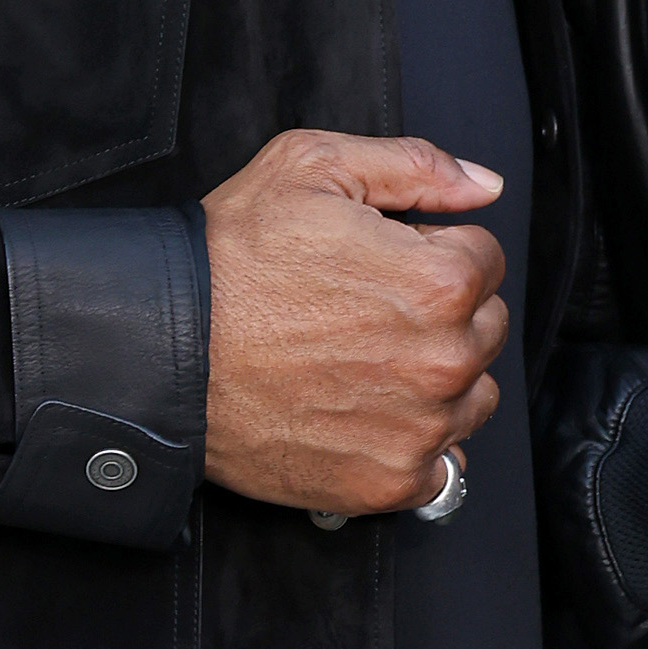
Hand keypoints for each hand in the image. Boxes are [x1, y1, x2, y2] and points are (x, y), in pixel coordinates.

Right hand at [203, 130, 508, 513]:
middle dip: (442, 316)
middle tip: (367, 313)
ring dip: (437, 382)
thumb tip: (481, 185)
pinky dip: (413, 444)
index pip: (484, 259)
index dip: (431, 252)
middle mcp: (444, 361)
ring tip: (363, 364)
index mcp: (440, 280)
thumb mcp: (312, 167)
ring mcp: (420, 428)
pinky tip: (364, 416)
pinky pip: (442, 466)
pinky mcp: (390, 482)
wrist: (161, 352)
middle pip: (486, 330)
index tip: (384, 264)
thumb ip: (415, 166)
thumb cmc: (227, 261)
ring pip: (473, 398)